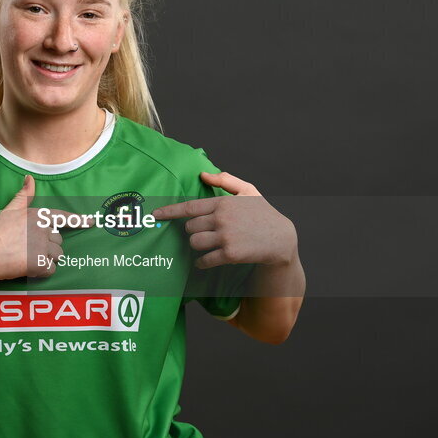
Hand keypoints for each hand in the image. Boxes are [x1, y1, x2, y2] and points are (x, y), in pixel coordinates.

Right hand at [0, 175, 75, 287]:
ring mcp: (43, 247)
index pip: (64, 217)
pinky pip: (51, 270)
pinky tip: (28, 268)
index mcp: (38, 215)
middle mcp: (43, 230)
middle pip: (58, 241)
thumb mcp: (9, 210)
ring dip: (46, 259)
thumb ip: (24, 195)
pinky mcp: (41, 264)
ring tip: (27, 258)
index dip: (79, 220)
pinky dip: (42, 272)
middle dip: (48, 246)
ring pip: (57, 256)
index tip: (92, 222)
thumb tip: (29, 177)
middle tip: (28, 248)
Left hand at [152, 172, 296, 268]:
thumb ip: (226, 180)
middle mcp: (221, 218)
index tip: (156, 215)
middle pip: (189, 227)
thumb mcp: (249, 191)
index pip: (189, 207)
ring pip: (194, 242)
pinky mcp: (229, 254)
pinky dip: (202, 263)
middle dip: (193, 231)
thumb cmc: (263, 213)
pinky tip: (204, 262)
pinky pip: (205, 260)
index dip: (169, 211)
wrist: (281, 239)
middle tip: (204, 232)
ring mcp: (225, 237)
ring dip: (196, 245)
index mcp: (222, 202)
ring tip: (207, 245)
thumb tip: (203, 174)